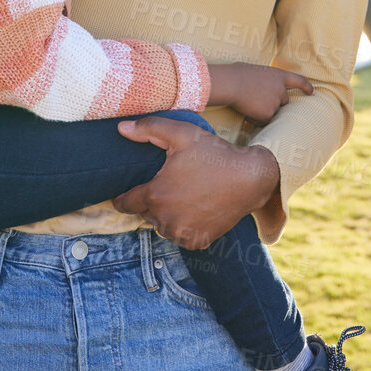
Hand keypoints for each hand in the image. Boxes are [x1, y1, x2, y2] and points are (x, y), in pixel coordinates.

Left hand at [113, 116, 279, 248]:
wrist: (250, 178)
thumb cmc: (214, 154)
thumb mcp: (182, 133)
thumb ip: (148, 129)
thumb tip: (121, 128)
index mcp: (156, 194)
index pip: (125, 203)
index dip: (123, 197)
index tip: (125, 194)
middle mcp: (166, 218)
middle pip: (146, 214)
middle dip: (152, 201)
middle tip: (170, 186)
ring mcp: (182, 232)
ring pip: (162, 226)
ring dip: (167, 215)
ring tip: (184, 196)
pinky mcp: (197, 241)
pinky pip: (180, 236)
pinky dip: (184, 226)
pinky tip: (195, 209)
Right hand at [206, 62, 312, 123]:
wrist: (232, 83)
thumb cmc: (238, 74)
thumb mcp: (257, 72)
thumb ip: (266, 80)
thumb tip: (262, 89)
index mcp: (279, 75)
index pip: (299, 81)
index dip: (306, 87)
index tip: (312, 92)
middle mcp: (281, 89)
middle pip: (284, 101)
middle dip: (274, 103)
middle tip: (257, 100)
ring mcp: (276, 102)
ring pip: (272, 112)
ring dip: (263, 111)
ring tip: (248, 103)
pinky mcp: (268, 114)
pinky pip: (263, 120)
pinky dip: (256, 118)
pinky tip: (247, 110)